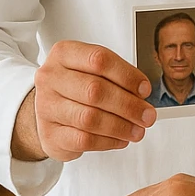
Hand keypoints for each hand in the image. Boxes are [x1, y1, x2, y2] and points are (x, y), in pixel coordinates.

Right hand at [13, 40, 155, 162]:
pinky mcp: (49, 134)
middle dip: (128, 105)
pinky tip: (121, 139)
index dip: (127, 75)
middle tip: (147, 115)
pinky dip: (108, 141)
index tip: (145, 89)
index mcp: (64, 54)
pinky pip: (84, 139)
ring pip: (90, 118)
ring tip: (138, 130)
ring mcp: (46, 106)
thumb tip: (142, 95)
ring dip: (121, 126)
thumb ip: (115, 77)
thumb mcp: (91, 71)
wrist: (48, 111)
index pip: (99, 59)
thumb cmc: (75, 88)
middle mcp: (51, 78)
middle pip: (95, 90)